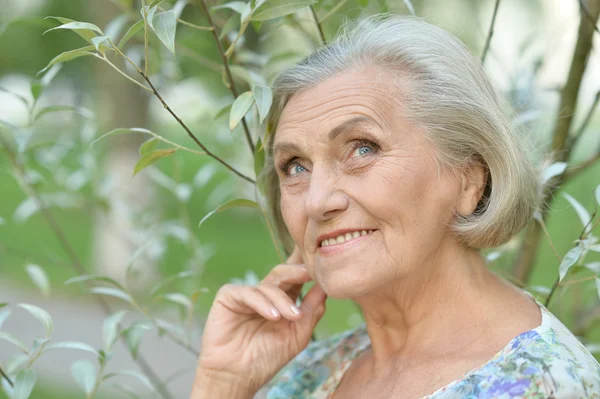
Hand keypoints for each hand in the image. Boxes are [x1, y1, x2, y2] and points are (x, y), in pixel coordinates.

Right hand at [192, 247, 326, 395]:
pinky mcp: (229, 297)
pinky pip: (249, 293)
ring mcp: (247, 293)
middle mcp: (265, 293)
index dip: (307, 268)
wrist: (239, 376)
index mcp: (283, 299)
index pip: (296, 277)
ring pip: (269, 284)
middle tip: (310, 273)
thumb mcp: (298, 334)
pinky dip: (263, 303)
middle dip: (298, 272)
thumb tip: (326, 287)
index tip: (322, 263)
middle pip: (284, 273)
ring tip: (293, 316)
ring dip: (283, 300)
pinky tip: (274, 317)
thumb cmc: (267, 358)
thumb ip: (312, 310)